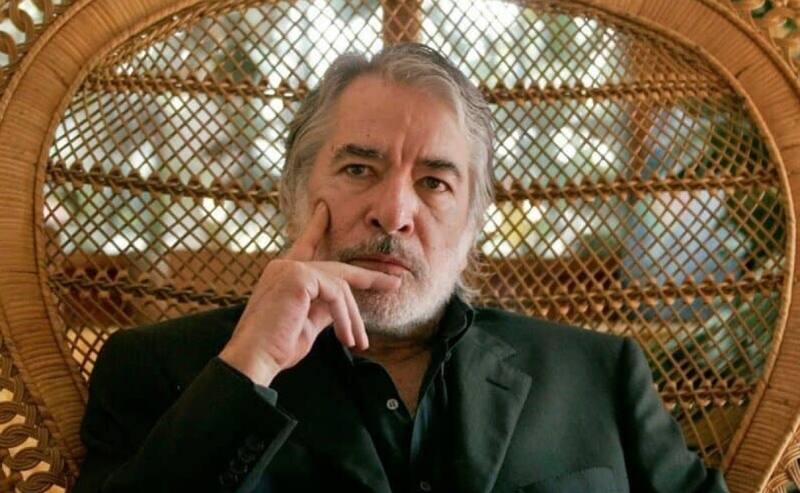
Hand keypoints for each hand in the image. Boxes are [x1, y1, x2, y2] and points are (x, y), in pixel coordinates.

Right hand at [218, 202, 400, 386]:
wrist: (254, 358)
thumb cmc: (276, 347)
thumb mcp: (308, 325)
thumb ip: (325, 309)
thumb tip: (344, 304)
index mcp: (284, 274)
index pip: (306, 245)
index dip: (317, 227)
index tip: (325, 209)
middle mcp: (285, 265)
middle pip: (337, 270)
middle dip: (369, 277)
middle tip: (395, 282)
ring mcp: (290, 268)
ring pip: (340, 286)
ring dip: (353, 317)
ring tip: (359, 342)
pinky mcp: (298, 276)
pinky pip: (336, 294)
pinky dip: (345, 318)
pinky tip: (346, 337)